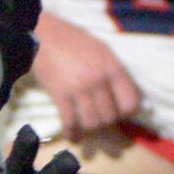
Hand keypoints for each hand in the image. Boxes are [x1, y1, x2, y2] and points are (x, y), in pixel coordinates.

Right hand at [33, 12, 141, 138]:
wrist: (44, 35)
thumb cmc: (75, 41)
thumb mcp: (103, 50)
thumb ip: (115, 73)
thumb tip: (127, 98)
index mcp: (112, 67)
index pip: (130, 102)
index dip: (128, 113)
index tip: (122, 114)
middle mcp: (97, 80)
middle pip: (110, 116)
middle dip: (107, 122)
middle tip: (102, 120)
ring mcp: (78, 89)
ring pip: (92, 123)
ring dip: (91, 129)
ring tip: (88, 126)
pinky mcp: (60, 96)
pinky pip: (69, 122)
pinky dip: (73, 133)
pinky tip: (74, 138)